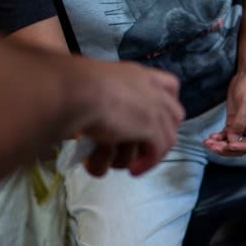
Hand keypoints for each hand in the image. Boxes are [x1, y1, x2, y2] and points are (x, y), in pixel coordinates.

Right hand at [74, 59, 184, 175]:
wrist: (74, 91)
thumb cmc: (72, 85)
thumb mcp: (94, 84)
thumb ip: (105, 96)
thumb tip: (96, 117)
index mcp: (139, 75)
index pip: (169, 86)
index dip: (165, 105)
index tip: (154, 120)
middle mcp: (152, 90)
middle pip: (174, 115)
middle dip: (162, 133)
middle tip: (142, 149)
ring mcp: (155, 110)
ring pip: (166, 138)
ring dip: (149, 154)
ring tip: (131, 164)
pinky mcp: (152, 129)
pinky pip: (157, 152)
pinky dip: (146, 164)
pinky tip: (133, 171)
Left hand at [203, 68, 245, 156]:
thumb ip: (240, 121)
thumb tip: (232, 139)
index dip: (242, 147)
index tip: (230, 145)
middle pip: (240, 146)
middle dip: (227, 149)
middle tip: (214, 147)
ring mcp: (242, 126)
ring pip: (231, 142)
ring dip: (220, 145)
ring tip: (208, 143)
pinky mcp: (233, 122)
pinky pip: (225, 135)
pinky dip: (217, 138)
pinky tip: (209, 139)